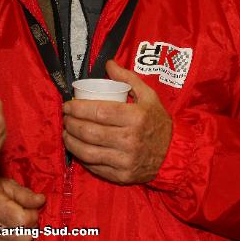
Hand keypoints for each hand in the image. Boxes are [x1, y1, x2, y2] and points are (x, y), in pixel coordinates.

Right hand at [0, 174, 44, 240]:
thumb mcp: (6, 184)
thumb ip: (25, 194)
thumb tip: (41, 201)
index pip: (26, 221)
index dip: (32, 214)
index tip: (28, 208)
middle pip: (24, 238)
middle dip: (28, 228)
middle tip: (22, 217)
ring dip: (20, 236)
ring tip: (13, 224)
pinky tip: (6, 232)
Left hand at [62, 60, 171, 183]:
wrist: (174, 153)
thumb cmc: (157, 121)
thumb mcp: (148, 96)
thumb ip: (128, 78)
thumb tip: (108, 64)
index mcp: (136, 118)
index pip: (99, 112)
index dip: (78, 108)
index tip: (67, 105)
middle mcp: (130, 140)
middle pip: (90, 132)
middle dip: (71, 124)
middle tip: (65, 118)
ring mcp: (126, 161)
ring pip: (88, 152)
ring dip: (71, 141)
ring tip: (66, 132)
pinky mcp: (122, 176)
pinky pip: (95, 167)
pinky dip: (81, 158)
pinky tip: (77, 148)